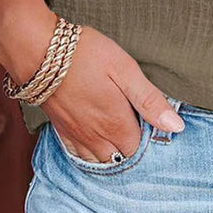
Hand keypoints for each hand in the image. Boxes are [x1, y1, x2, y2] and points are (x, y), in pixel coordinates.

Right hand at [0, 6, 184, 162]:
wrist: (37, 51)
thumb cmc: (85, 54)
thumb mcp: (125, 70)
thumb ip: (150, 100)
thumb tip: (176, 127)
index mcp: (116, 124)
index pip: (141, 149)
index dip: (151, 139)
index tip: (154, 122)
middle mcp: (96, 137)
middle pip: (122, 158)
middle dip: (133, 148)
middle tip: (140, 126)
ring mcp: (76, 136)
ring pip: (100, 161)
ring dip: (113, 153)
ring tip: (121, 135)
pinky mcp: (61, 130)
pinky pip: (79, 156)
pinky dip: (91, 155)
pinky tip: (97, 143)